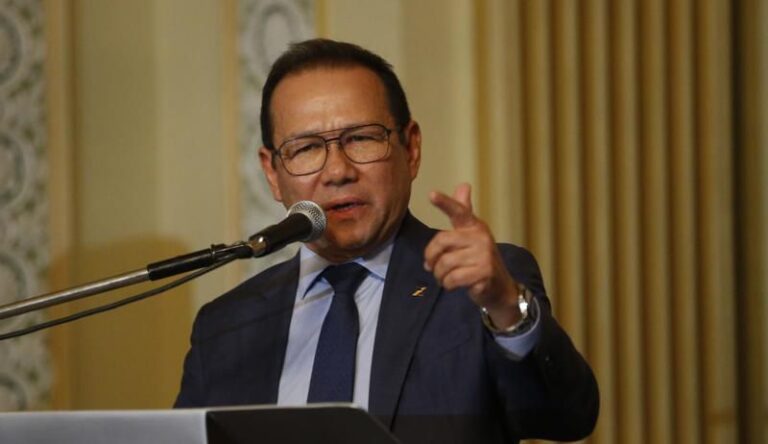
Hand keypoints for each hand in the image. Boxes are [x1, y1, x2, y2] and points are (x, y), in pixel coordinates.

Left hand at [424, 183, 521, 327]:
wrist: (499, 287)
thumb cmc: (479, 259)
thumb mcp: (471, 235)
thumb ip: (463, 213)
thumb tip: (464, 185)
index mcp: (474, 226)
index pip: (459, 211)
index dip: (445, 203)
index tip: (431, 194)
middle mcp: (481, 237)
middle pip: (442, 241)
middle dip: (431, 257)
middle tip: (431, 266)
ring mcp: (484, 255)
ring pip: (445, 263)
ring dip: (439, 275)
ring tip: (443, 278)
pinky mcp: (484, 273)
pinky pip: (453, 278)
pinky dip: (448, 284)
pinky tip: (452, 285)